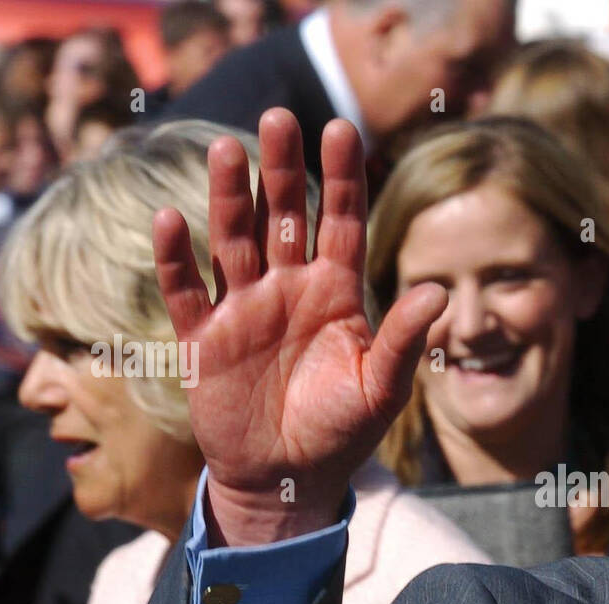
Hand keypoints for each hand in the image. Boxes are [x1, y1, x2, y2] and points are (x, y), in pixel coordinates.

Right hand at [152, 109, 446, 544]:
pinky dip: (176, 260)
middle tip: (280, 116)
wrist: (286, 481)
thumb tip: (438, 291)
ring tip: (229, 151)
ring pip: (234, 240)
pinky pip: (187, 292)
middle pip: (285, 216)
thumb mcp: (380, 390)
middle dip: (283, 169)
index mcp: (336, 294)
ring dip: (230, 199)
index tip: (342, 129)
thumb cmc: (340, 434)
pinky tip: (170, 222)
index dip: (342, 179)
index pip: (341, 223)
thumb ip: (402, 341)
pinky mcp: (205, 339)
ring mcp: (244, 309)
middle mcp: (289, 289)